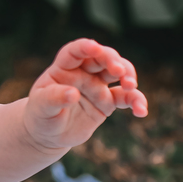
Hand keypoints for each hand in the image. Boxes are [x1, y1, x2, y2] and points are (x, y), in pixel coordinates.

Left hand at [22, 38, 148, 151]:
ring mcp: (97, 86)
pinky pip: (126, 98)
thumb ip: (54, 99)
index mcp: (63, 69)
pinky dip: (137, 101)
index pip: (74, 52)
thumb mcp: (41, 108)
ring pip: (119, 72)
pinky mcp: (108, 102)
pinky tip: (141, 112)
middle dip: (112, 60)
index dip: (84, 47)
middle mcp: (83, 73)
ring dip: (128, 75)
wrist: (48, 134)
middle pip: (101, 58)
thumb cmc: (41, 116)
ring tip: (130, 86)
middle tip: (118, 72)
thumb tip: (72, 93)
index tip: (94, 47)